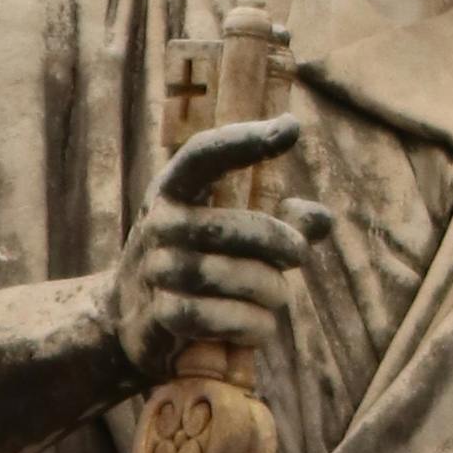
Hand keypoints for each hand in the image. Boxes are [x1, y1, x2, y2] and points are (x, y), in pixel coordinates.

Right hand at [106, 114, 333, 382]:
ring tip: (276, 296)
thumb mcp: (231, 233)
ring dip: (270, 290)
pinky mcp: (160, 317)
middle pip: (234, 228)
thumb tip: (322, 219)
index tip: (292, 127)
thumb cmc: (198, 261)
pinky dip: (252, 325)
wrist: (130, 317)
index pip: (206, 155)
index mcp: (174, 189)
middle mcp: (160, 223)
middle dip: (280, 243)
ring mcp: (156, 270)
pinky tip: (259, 325)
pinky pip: (222, 319)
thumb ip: (282, 223)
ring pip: (234, 278)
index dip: (246, 141)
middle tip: (300, 254)